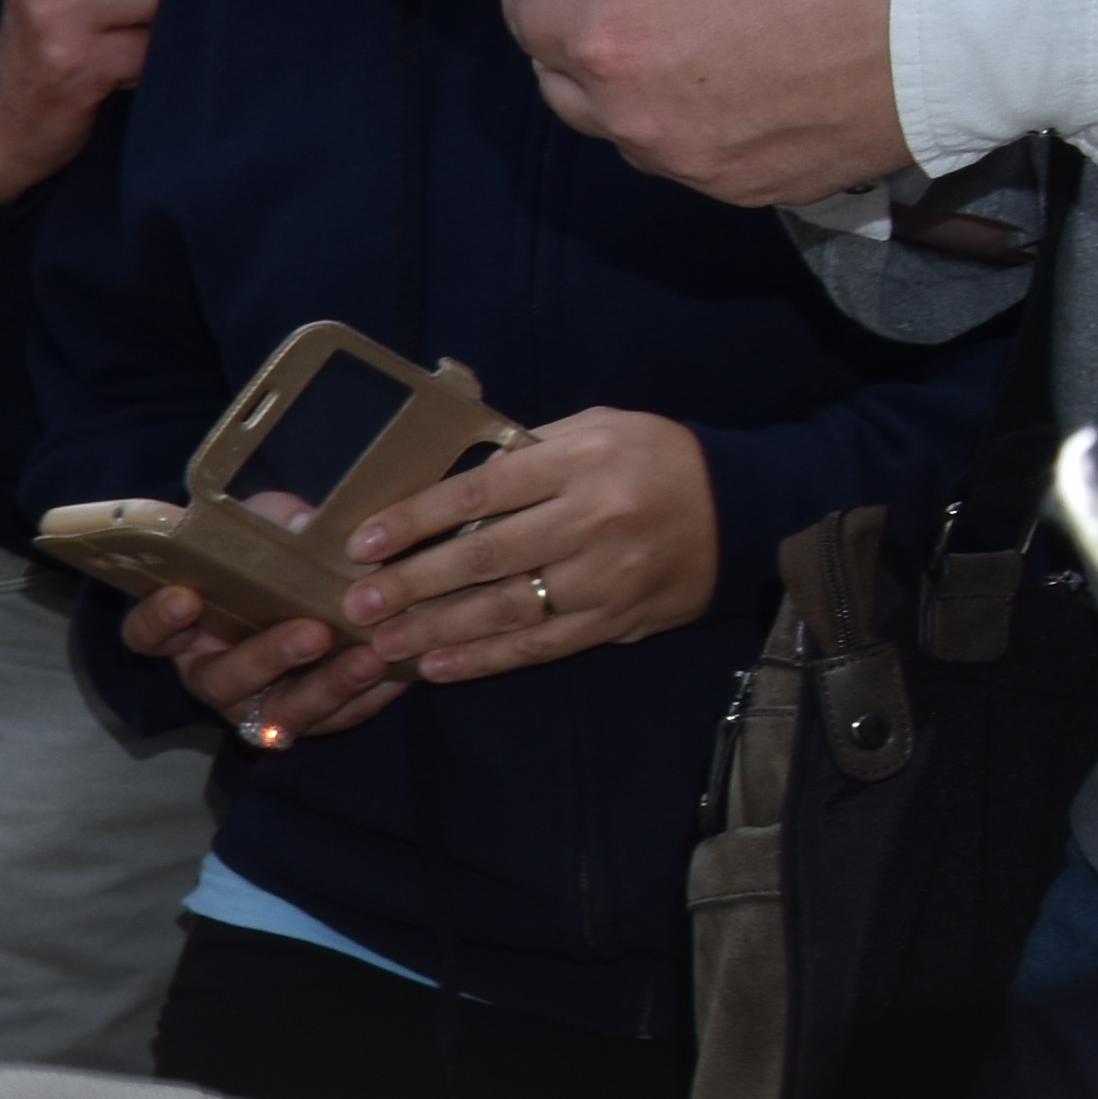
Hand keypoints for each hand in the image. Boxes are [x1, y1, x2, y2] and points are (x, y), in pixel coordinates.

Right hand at [120, 491, 414, 749]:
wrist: (315, 591)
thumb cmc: (272, 558)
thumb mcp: (268, 527)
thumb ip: (275, 523)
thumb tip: (304, 526)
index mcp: (184, 630)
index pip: (148, 634)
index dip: (159, 620)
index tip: (185, 597)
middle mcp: (213, 674)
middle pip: (222, 680)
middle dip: (267, 658)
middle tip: (312, 632)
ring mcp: (259, 704)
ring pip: (282, 713)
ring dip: (327, 687)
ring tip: (369, 657)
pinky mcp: (309, 719)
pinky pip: (335, 719)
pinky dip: (369, 696)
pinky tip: (400, 670)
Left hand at [327, 407, 719, 681]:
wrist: (742, 508)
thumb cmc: (651, 459)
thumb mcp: (595, 430)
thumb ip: (525, 452)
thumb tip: (441, 476)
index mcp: (579, 461)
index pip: (480, 491)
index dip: (416, 519)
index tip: (363, 542)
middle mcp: (591, 518)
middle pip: (485, 555)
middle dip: (412, 584)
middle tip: (356, 606)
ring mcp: (605, 575)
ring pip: (507, 608)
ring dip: (437, 631)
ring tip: (383, 646)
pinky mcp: (615, 619)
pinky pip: (541, 645)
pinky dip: (485, 659)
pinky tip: (437, 668)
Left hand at [490, 0, 922, 204]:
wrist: (985, 11)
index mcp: (615, 40)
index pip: (526, 9)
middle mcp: (640, 123)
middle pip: (562, 72)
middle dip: (594, 19)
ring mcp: (696, 165)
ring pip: (622, 121)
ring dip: (644, 72)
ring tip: (721, 9)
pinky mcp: (751, 190)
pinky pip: (691, 153)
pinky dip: (704, 112)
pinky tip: (762, 60)